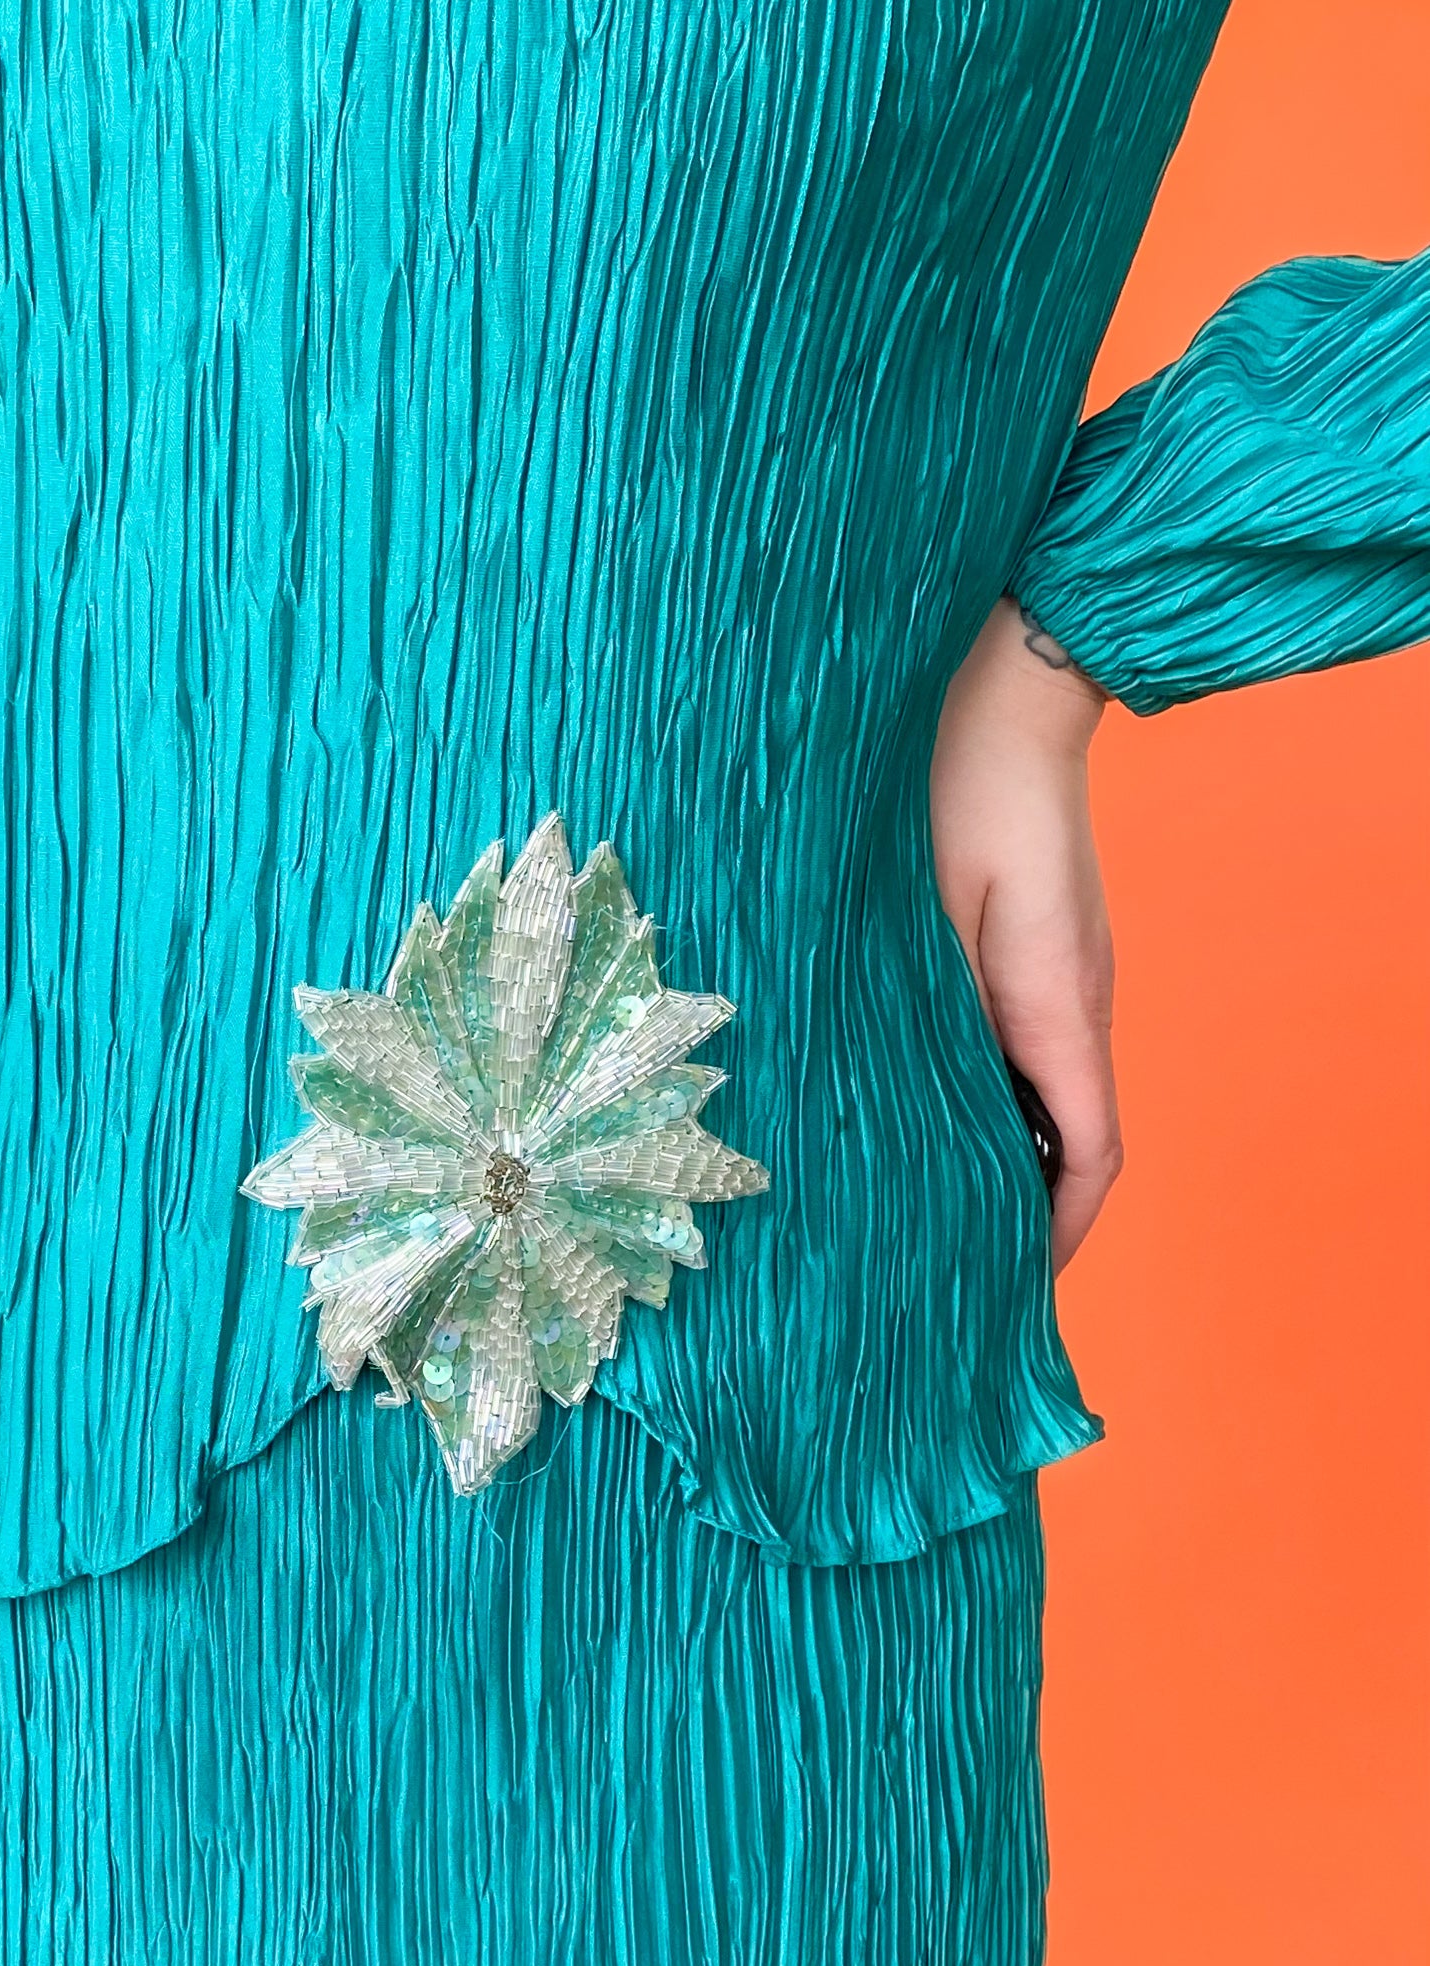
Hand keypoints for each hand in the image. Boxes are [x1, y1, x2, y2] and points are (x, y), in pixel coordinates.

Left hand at [931, 595, 1120, 1272]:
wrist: (998, 685)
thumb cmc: (949, 786)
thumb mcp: (913, 911)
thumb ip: (908, 1009)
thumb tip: (874, 1104)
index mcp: (1060, 1003)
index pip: (1090, 1154)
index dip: (1057, 1231)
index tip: (1008, 1280)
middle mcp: (1079, 996)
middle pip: (1070, 1135)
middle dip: (1019, 1206)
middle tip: (944, 1260)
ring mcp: (1064, 968)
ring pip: (1044, 1089)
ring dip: (999, 1145)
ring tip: (922, 1195)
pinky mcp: (1038, 942)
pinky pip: (1025, 1041)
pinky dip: (988, 1088)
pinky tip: (923, 1097)